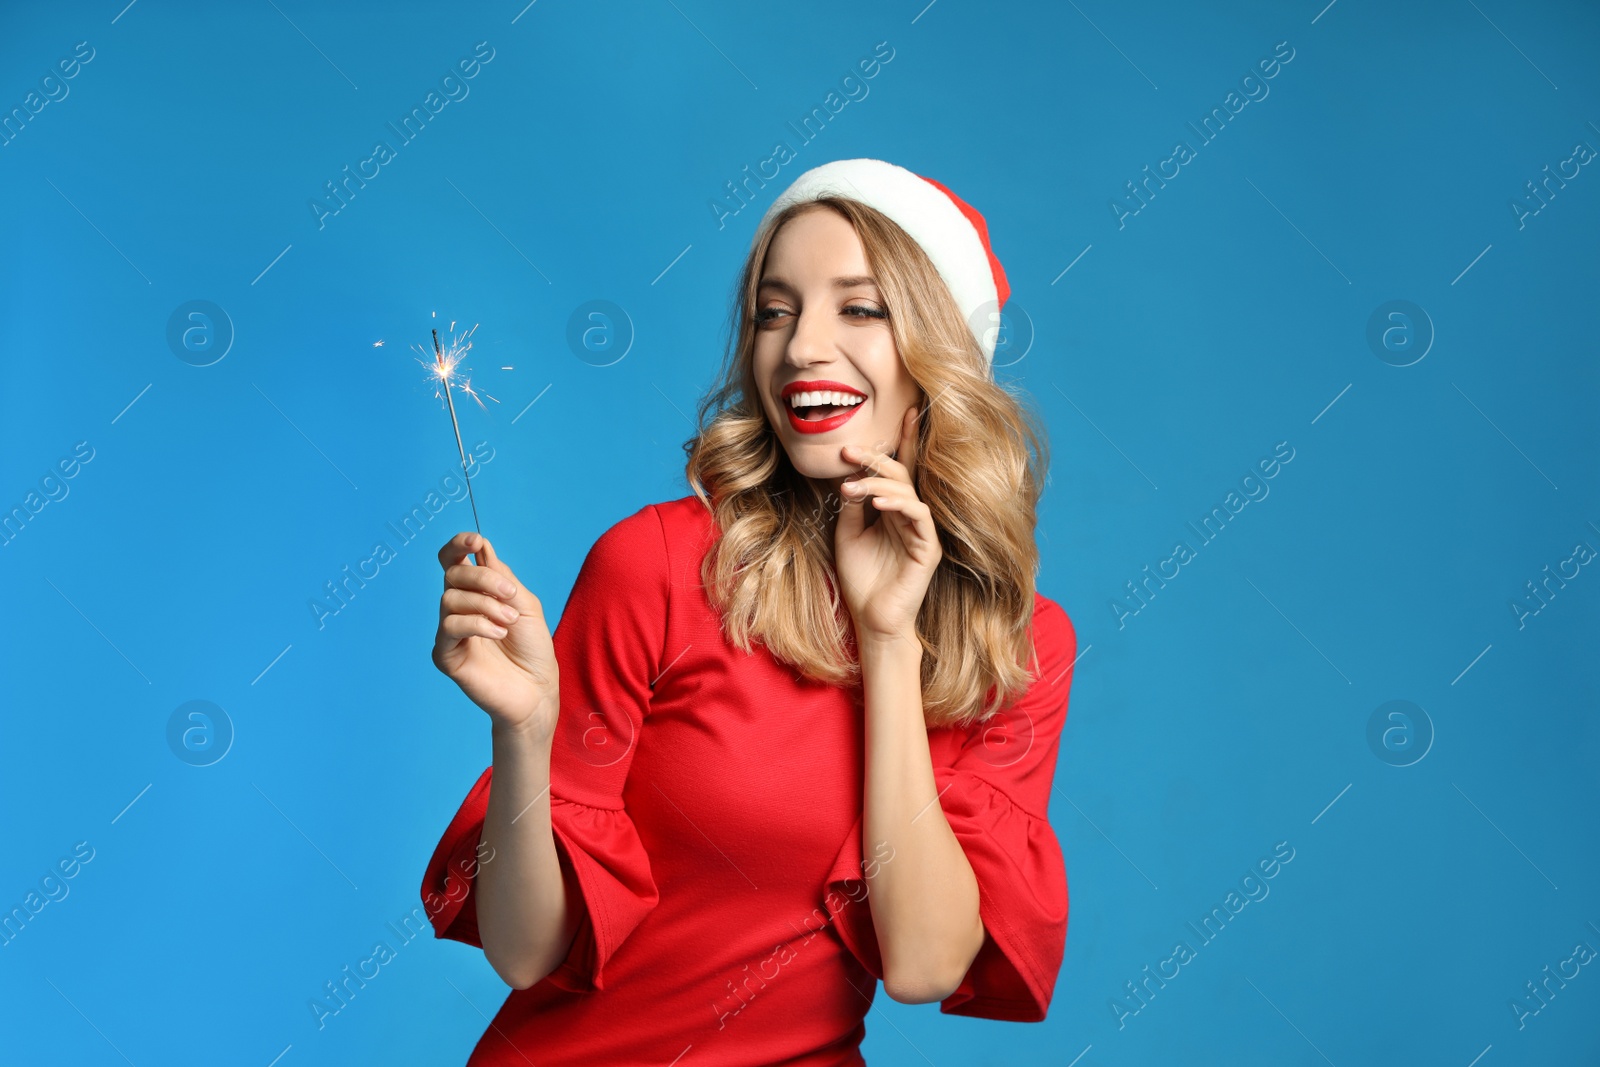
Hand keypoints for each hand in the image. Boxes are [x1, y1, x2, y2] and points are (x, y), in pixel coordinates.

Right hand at [432, 532, 558, 738]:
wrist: (537, 689)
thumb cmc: (533, 648)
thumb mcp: (525, 603)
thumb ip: (502, 577)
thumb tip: (481, 548)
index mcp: (476, 593)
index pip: (453, 561)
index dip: (458, 545)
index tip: (476, 541)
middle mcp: (458, 609)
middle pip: (451, 574)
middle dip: (483, 578)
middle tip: (511, 595)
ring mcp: (449, 632)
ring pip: (450, 598)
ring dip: (486, 605)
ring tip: (509, 621)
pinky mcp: (445, 655)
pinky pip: (450, 626)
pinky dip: (477, 624)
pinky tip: (499, 633)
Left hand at [835, 405, 941, 646]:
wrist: (872, 619)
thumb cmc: (862, 580)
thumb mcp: (848, 535)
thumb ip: (852, 506)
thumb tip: (851, 477)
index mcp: (894, 510)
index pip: (900, 470)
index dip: (905, 441)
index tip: (905, 411)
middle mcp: (911, 516)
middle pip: (901, 474)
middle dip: (874, 459)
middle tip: (848, 451)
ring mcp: (922, 530)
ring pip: (907, 490)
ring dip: (877, 483)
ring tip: (849, 487)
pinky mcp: (928, 547)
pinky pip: (918, 514)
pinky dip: (897, 503)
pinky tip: (876, 502)